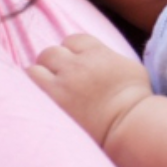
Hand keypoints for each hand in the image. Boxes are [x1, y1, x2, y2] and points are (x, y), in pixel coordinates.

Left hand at [30, 34, 153, 148]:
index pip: (72, 41)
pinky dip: (31, 89)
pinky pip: (30, 84)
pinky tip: (35, 99)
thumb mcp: (130, 68)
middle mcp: (77, 63)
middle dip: (53, 65)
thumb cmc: (136, 101)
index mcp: (97, 52)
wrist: (130, 125)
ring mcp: (63, 82)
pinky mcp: (54, 101)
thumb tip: (103, 58)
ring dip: (39, 76)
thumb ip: (110, 57)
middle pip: (51, 52)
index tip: (74, 66)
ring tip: (45, 90)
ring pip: (37, 67)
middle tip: (58, 81)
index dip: (71, 53)